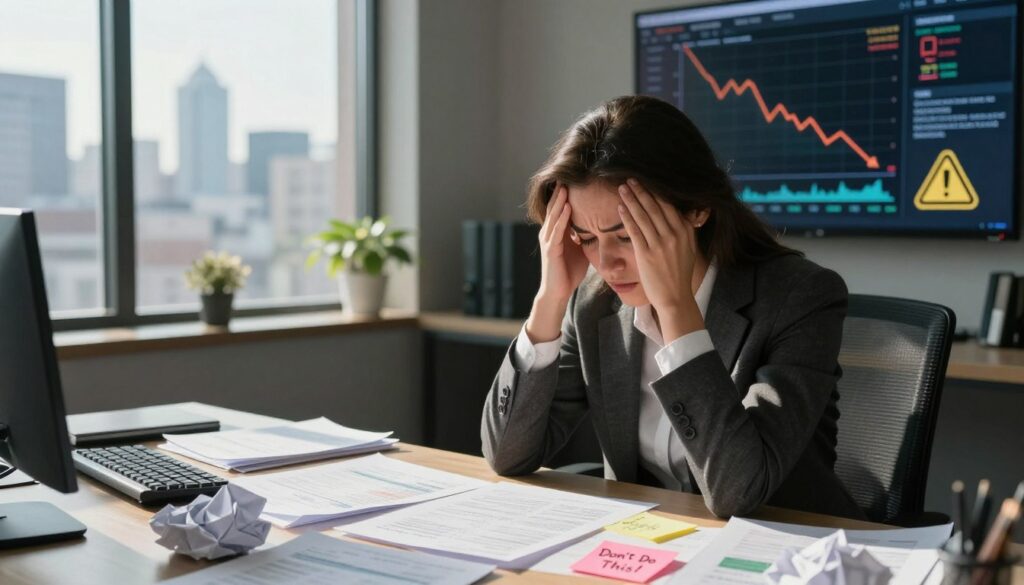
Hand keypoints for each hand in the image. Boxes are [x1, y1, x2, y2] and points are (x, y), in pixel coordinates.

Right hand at [526, 184, 588, 342]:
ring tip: (565, 185)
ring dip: (560, 200)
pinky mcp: (551, 250)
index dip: (566, 193)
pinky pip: (557, 231)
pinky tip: (568, 208)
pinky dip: (562, 218)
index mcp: (556, 232)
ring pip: (554, 215)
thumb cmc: (569, 272)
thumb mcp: (579, 249)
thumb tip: (599, 226)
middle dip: (560, 191)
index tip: (576, 178)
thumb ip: (584, 236)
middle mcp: (549, 233)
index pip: (560, 207)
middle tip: (568, 173)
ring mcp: (548, 241)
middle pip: (554, 207)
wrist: (558, 293)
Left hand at [617, 178, 704, 341]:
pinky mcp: (646, 254)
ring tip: (622, 188)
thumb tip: (681, 213)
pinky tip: (620, 207)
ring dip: (631, 200)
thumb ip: (684, 229)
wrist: (675, 297)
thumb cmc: (679, 273)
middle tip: (630, 179)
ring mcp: (660, 244)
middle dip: (641, 191)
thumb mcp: (689, 248)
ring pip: (643, 216)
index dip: (654, 192)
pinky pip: (635, 231)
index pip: (668, 205)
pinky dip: (627, 217)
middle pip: (654, 207)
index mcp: (685, 231)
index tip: (645, 182)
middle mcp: (674, 235)